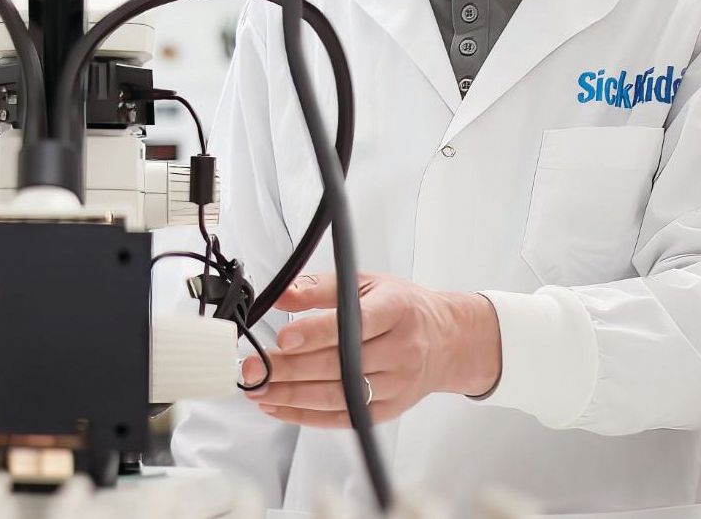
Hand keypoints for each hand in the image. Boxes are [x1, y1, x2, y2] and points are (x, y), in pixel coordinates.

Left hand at [242, 273, 499, 427]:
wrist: (447, 341)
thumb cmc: (404, 309)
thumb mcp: (366, 283)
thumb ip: (320, 288)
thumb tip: (280, 296)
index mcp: (395, 310)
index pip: (354, 325)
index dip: (317, 333)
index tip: (284, 338)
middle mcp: (400, 349)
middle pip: (340, 364)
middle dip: (290, 369)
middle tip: (252, 368)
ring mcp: (396, 384)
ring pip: (338, 395)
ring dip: (292, 396)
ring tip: (257, 391)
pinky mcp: (389, 409)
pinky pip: (344, 417)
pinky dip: (308, 416)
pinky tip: (279, 408)